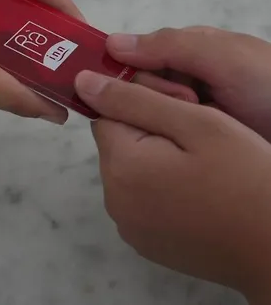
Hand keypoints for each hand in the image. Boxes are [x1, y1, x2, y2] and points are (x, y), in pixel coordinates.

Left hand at [75, 71, 270, 303]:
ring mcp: (128, 226)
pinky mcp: (145, 242)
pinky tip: (194, 190)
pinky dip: (158, 186)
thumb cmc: (242, 175)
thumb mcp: (194, 123)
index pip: (106, 115)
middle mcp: (113, 200)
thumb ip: (134, 100)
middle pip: (116, 143)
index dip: (140, 103)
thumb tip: (81, 82)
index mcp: (119, 167)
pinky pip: (139, 197)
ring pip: (129, 168)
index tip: (178, 109)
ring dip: (154, 158)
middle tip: (194, 138)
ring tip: (198, 164)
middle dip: (147, 131)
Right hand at [105, 27, 270, 141]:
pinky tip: (159, 150)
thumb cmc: (269, 88)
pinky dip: (159, 140)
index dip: (120, 70)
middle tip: (183, 108)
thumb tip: (110, 43)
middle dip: (150, 97)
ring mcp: (185, 111)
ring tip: (181, 131)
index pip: (133, 56)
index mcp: (184, 52)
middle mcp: (180, 80)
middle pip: (137, 86)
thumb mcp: (225, 57)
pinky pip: (161, 136)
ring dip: (156, 120)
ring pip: (146, 112)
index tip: (110, 89)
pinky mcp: (191, 138)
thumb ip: (170, 46)